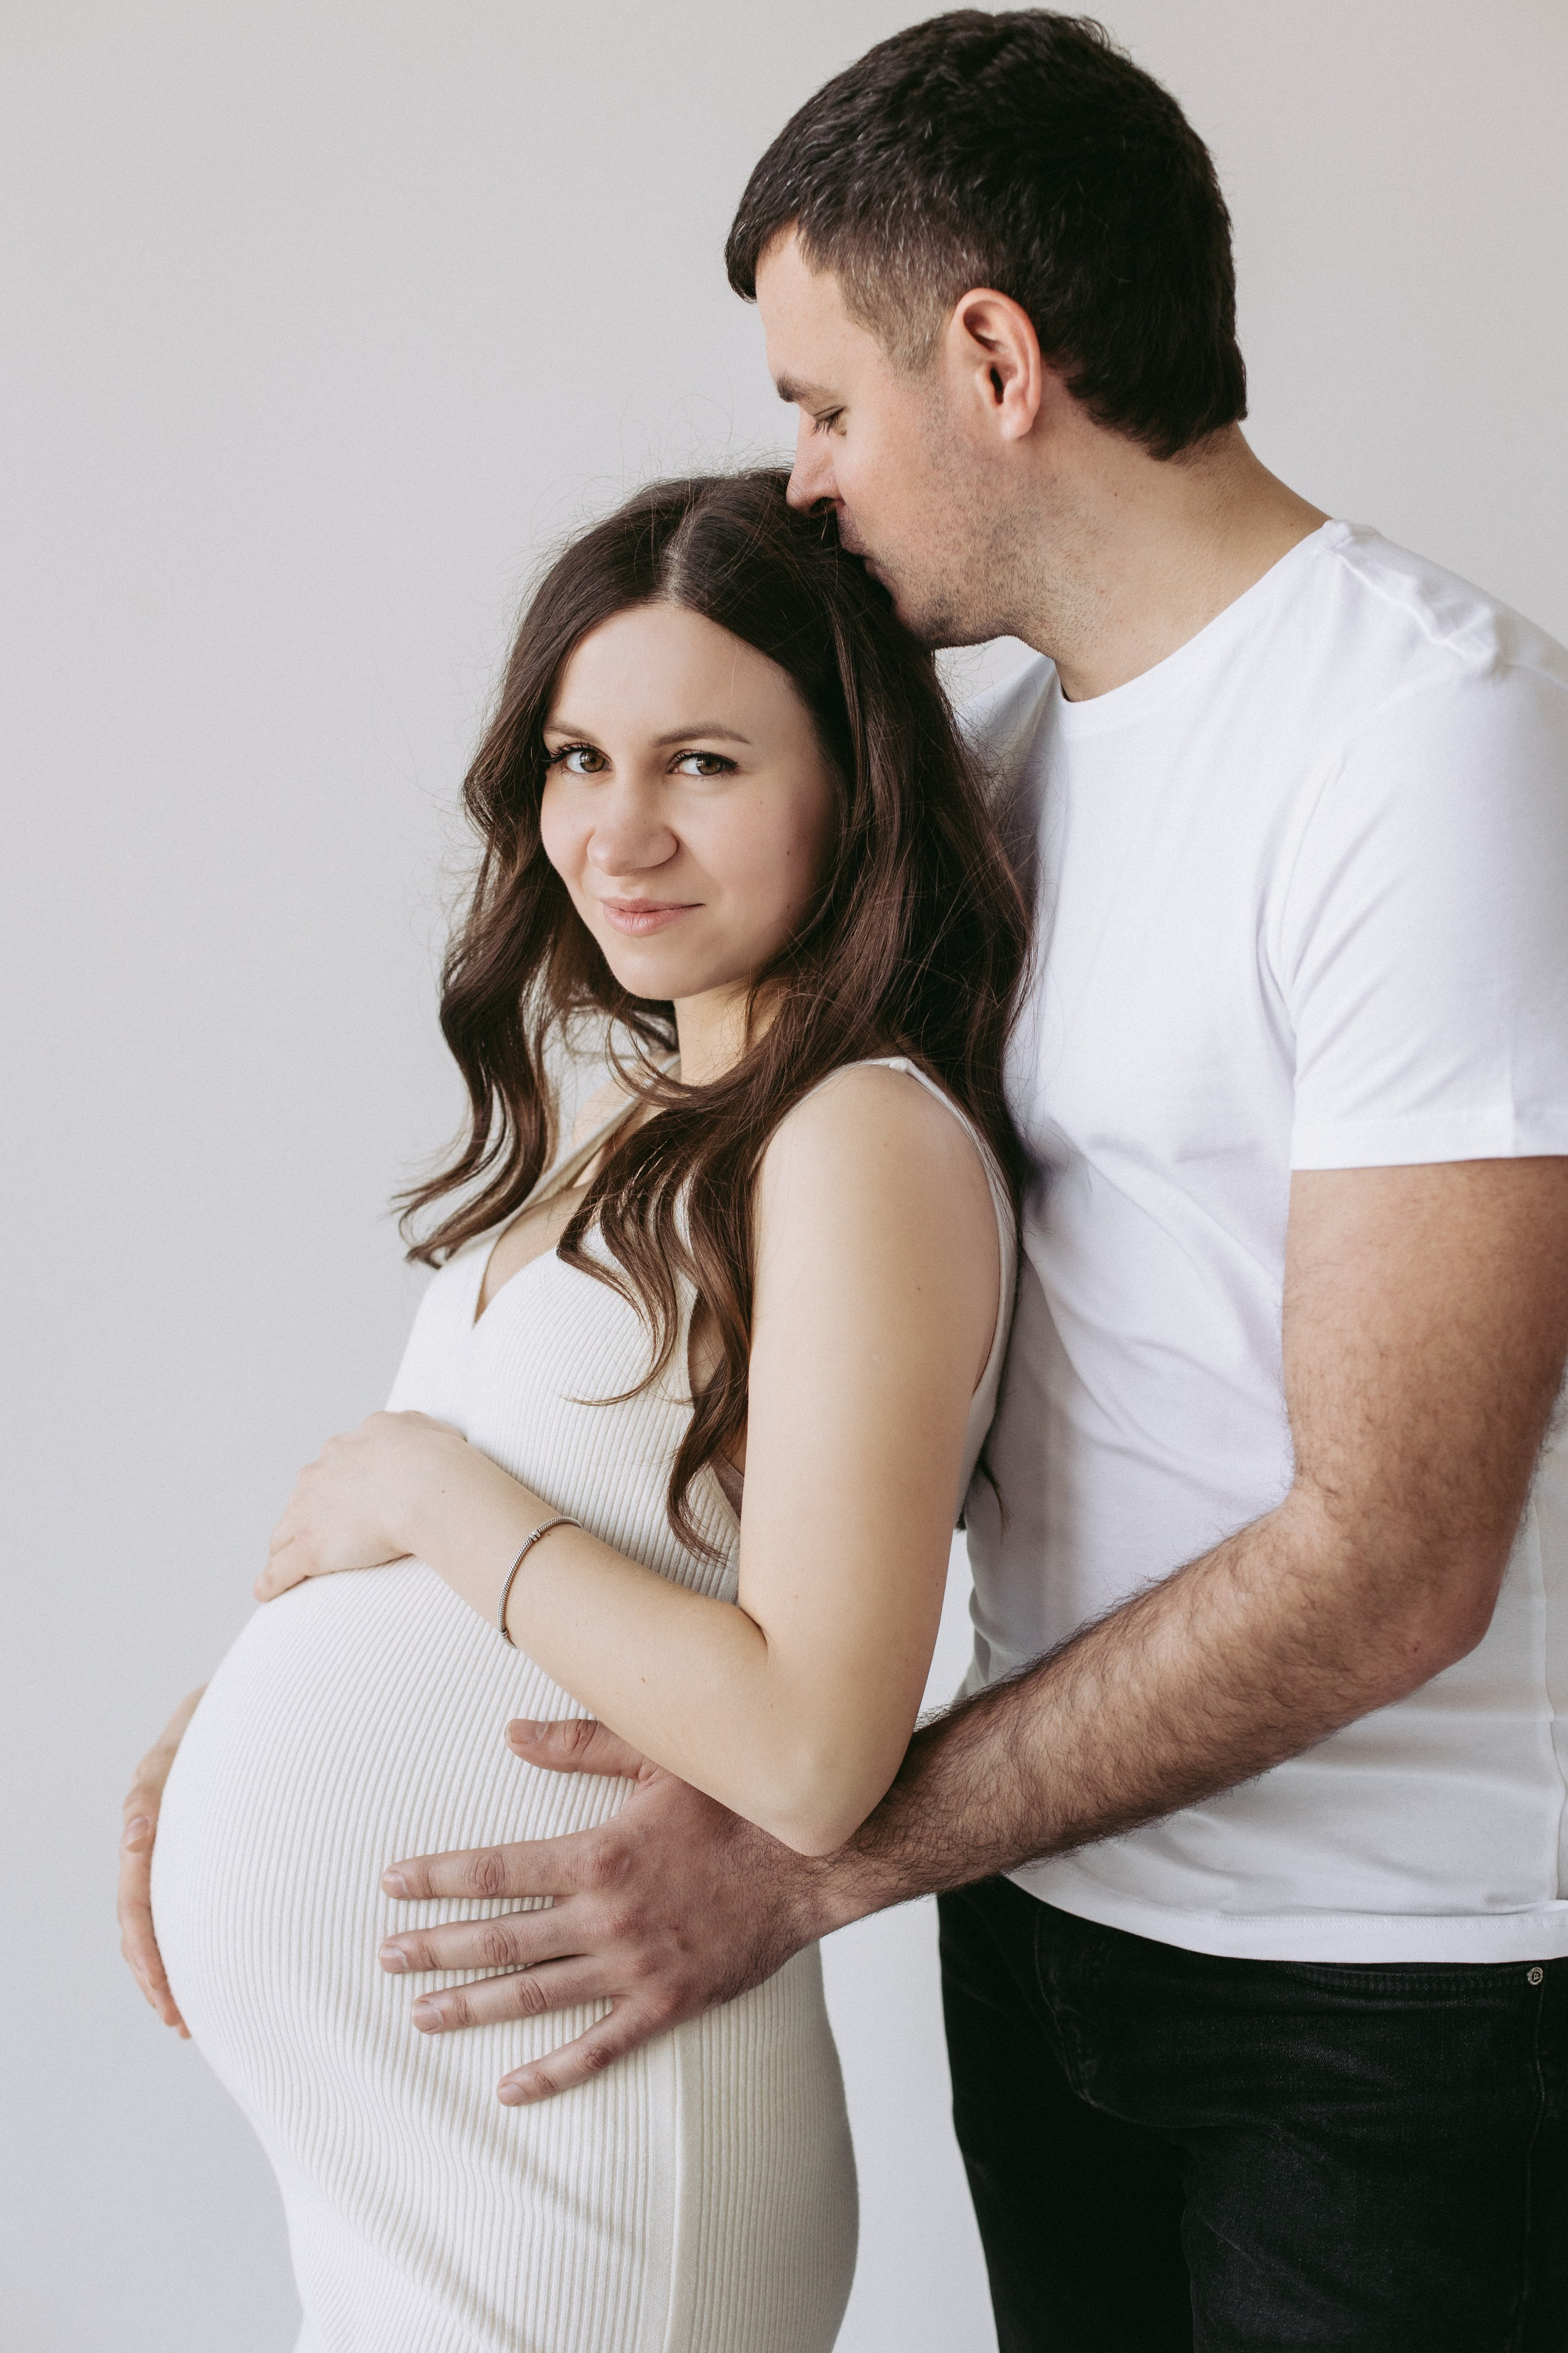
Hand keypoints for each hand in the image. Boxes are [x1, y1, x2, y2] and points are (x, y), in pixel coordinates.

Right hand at [119, 1686, 205, 2034]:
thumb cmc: (216, 1721)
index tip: (161, 1987)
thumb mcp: (187, 1741)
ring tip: (185, 2018)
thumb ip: (158, 1784)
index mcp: (147, 1820)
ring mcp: (171, 1849)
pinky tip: (201, 1977)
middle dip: (155, 1974)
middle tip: (177, 2017)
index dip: (146, 1948)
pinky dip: (184, 1946)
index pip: (135, 1898)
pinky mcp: (194, 1854)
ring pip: (157, 1923)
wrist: (249, 1700)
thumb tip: (136, 1833)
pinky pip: (181, 1907)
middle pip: (141, 1923)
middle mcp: (153, 1842)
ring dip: (167, 1972)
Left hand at [255, 1410, 462, 1600]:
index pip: (328, 1469)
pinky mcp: (309, 1549)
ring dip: (285, 1547)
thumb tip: (411, 1439)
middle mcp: (318, 1475)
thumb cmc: (434, 1459)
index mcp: (343, 1448)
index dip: (334, 1487)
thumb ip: (407, 1430)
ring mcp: (308, 1513)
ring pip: (283, 1534)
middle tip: (326, 1534)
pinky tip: (266, 1591)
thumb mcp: (421, 1427)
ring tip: (289, 1565)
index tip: (344, 1501)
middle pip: (301, 1501)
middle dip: (308, 1516)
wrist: (427, 1484)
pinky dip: (271, 1582)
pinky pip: (280, 1571)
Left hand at [377, 1720, 836, 2103]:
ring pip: (535, 1995)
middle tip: (385, 1957)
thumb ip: (581, 1744)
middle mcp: (607, 1917)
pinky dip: (553, 2073)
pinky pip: (599, 2049)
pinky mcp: (666, 2005)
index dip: (438, 1877)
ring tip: (421, 2016)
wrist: (815, 1863)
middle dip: (436, 1947)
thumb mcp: (659, 1758)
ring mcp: (634, 1968)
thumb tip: (511, 1734)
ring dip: (473, 2006)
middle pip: (501, 1938)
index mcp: (600, 1854)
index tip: (391, 1884)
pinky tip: (511, 2088)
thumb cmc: (736, 1803)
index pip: (496, 1869)